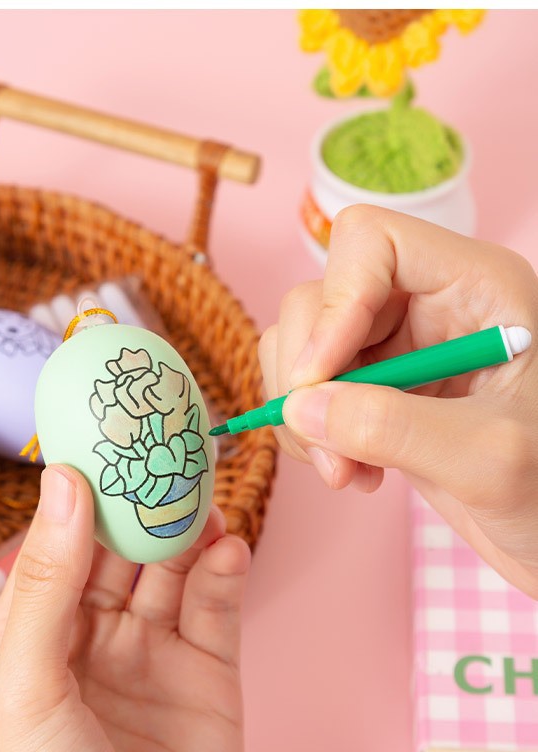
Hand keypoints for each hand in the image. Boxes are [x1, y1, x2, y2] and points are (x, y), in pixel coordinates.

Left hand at [0, 464, 250, 751]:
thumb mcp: (28, 682)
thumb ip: (48, 582)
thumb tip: (66, 487)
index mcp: (42, 631)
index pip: (64, 542)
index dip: (84, 491)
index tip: (105, 436)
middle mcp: (97, 634)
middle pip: (123, 547)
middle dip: (144, 499)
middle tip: (169, 447)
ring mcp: (154, 653)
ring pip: (173, 568)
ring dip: (189, 527)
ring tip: (205, 488)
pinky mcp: (207, 675)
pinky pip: (217, 607)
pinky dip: (225, 572)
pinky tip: (229, 548)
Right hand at [260, 205, 537, 596]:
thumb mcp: (486, 457)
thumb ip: (392, 428)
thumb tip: (300, 409)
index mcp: (473, 287)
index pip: (371, 241)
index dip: (335, 303)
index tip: (320, 379)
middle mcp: (426, 305)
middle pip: (318, 300)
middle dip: (307, 380)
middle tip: (329, 450)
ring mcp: (394, 351)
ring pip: (301, 348)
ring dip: (303, 416)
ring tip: (345, 472)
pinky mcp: (373, 393)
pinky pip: (307, 393)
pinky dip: (310, 436)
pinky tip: (353, 474)